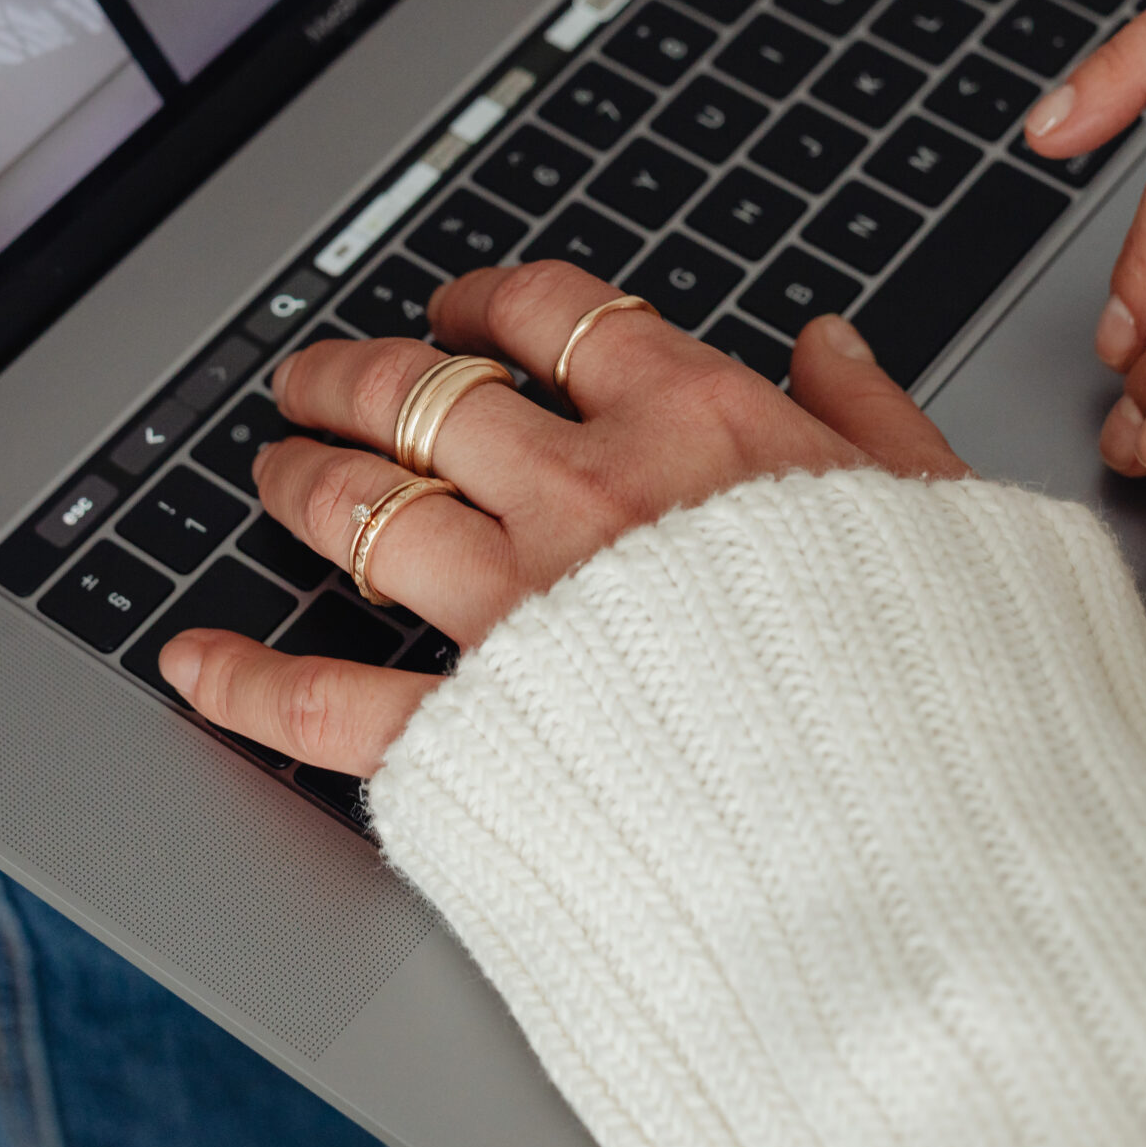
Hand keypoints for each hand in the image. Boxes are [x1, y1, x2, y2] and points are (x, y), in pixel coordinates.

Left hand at [158, 263, 968, 774]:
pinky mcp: (478, 740)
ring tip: (272, 472)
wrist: (926, 846)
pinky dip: (247, 678)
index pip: (560, 316)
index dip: (489, 300)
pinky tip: (197, 662)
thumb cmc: (945, 689)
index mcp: (704, 427)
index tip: (464, 309)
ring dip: (301, 478)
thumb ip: (871, 419)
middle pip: (429, 394)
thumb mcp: (948, 517)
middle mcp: (594, 497)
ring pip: (364, 506)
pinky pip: (327, 698)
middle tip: (321, 374)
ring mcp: (523, 614)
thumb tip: (828, 345)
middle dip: (358, 372)